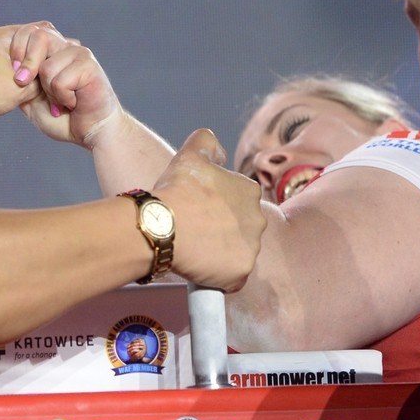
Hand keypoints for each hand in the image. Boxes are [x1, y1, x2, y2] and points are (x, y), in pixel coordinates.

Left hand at [0, 25, 48, 125]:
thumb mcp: (23, 87)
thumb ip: (41, 81)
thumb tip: (47, 82)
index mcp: (2, 34)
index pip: (39, 33)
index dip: (49, 55)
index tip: (45, 75)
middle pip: (23, 46)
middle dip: (34, 65)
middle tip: (36, 85)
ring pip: (5, 60)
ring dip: (16, 75)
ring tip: (17, 94)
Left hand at [8, 22, 123, 146]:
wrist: (91, 132)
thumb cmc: (63, 118)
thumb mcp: (31, 101)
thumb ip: (19, 84)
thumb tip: (2, 69)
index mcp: (51, 50)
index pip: (28, 32)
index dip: (16, 49)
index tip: (15, 76)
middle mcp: (65, 46)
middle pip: (38, 35)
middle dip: (26, 63)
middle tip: (23, 83)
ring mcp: (78, 54)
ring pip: (46, 66)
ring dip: (49, 92)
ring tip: (61, 101)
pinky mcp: (89, 65)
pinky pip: (60, 81)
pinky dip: (62, 99)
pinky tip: (73, 103)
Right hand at [151, 129, 264, 290]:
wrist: (162, 226)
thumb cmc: (175, 190)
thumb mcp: (190, 154)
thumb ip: (207, 142)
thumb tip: (218, 149)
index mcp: (249, 190)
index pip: (238, 202)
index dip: (217, 208)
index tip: (199, 212)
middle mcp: (258, 218)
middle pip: (241, 228)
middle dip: (222, 231)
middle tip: (195, 232)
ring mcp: (251, 247)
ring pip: (237, 253)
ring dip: (221, 253)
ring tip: (194, 251)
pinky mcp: (241, 272)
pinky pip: (232, 278)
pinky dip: (219, 276)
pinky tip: (200, 268)